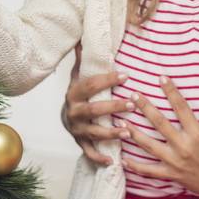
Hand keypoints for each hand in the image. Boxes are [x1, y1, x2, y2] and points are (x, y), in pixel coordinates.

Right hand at [61, 52, 129, 166]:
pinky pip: (90, 153)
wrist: (65, 118)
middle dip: (113, 107)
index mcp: (74, 93)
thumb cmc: (79, 95)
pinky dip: (99, 158)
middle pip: (93, 109)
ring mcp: (77, 129)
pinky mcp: (81, 144)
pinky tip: (112, 161)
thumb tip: (83, 37)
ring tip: (128, 132)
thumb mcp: (79, 76)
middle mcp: (73, 112)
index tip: (126, 76)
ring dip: (111, 132)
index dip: (107, 80)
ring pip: (94, 132)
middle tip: (132, 105)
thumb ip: (83, 59)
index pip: (90, 84)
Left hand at [123, 78, 198, 196]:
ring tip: (121, 121)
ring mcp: (176, 162)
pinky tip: (124, 159)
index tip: (161, 77)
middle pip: (159, 123)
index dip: (171, 91)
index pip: (181, 107)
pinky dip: (136, 167)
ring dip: (134, 133)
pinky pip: (150, 171)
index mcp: (198, 134)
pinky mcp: (172, 174)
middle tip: (133, 96)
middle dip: (145, 108)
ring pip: (150, 146)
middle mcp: (184, 146)